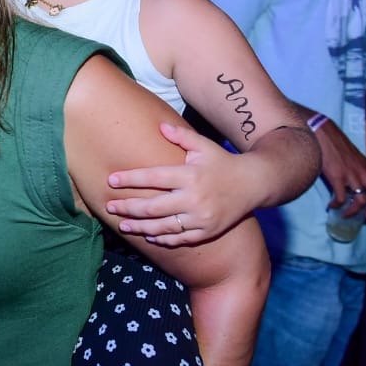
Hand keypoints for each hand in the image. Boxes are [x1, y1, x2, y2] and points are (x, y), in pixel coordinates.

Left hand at [106, 123, 253, 245]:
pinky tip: (149, 236)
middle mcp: (195, 199)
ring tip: (123, 225)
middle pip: (153, 207)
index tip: (111, 180)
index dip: (130, 179)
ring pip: (164, 227)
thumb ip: (181, 136)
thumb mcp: (204, 145)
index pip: (153, 178)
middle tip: (110, 207)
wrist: (255, 184)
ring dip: (140, 227)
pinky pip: (181, 239)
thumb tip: (160, 126)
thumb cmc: (223, 162)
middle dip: (128, 208)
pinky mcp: (208, 231)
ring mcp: (201, 218)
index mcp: (190, 175)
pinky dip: (163, 238)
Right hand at [317, 117, 365, 218]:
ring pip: (362, 202)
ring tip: (345, 215)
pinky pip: (341, 198)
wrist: (323, 132)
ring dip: (353, 212)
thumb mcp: (355, 156)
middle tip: (364, 217)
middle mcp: (365, 172)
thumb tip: (357, 182)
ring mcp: (352, 175)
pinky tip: (331, 206)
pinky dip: (337, 206)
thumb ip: (360, 169)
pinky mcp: (337, 177)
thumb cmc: (336, 143)